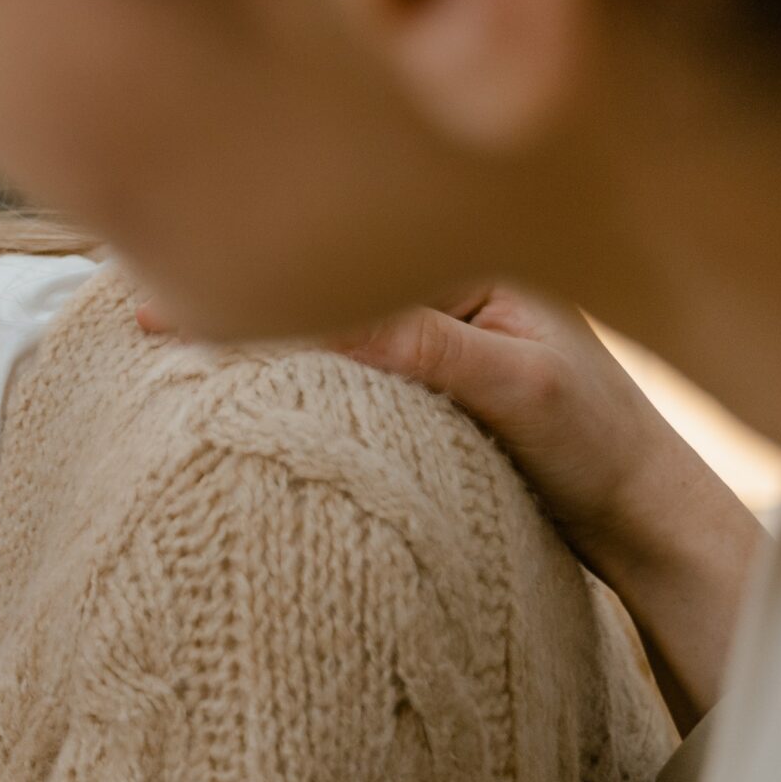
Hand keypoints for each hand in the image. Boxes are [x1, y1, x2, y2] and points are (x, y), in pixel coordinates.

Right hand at [141, 286, 764, 729]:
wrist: (644, 516)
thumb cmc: (603, 447)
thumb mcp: (522, 391)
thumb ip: (433, 349)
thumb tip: (337, 320)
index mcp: (465, 267)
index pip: (339, 266)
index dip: (252, 278)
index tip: (163, 304)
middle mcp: (436, 293)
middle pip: (317, 284)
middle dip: (232, 289)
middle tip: (136, 311)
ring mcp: (423, 338)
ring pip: (318, 324)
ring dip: (248, 326)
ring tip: (158, 329)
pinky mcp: (414, 383)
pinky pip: (332, 360)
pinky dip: (279, 361)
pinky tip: (226, 368)